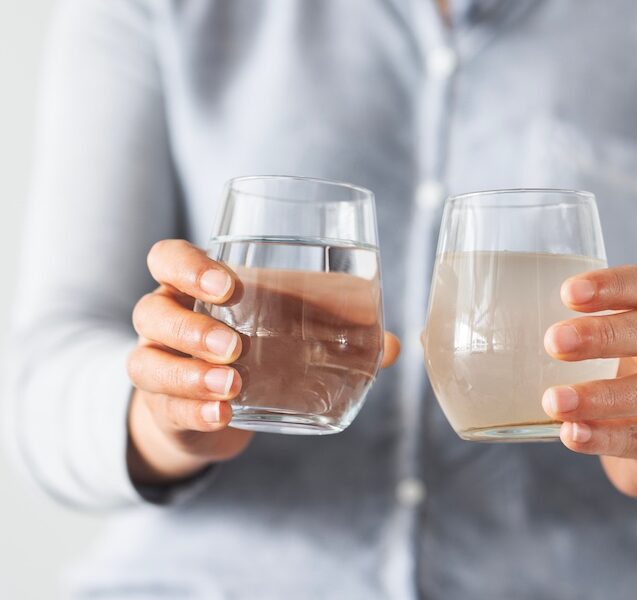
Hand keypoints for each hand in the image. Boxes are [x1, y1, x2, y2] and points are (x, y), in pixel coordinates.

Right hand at [127, 240, 399, 485]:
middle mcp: (167, 321)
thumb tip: (393, 345)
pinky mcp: (165, 408)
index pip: (168, 259)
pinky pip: (167, 407)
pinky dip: (195, 412)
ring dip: (190, 373)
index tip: (229, 285)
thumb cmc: (254, 349)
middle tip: (235, 345)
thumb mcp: (288, 332)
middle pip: (152, 311)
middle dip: (192, 326)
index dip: (188, 267)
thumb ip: (339, 334)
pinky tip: (222, 415)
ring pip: (148, 361)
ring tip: (232, 385)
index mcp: (194, 288)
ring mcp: (158, 365)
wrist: (212, 405)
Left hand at [542, 265, 636, 512]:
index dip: (612, 285)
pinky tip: (571, 434)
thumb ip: (554, 335)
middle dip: (603, 335)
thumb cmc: (619, 382)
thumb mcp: (602, 351)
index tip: (567, 291)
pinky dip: (605, 438)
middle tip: (553, 342)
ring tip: (553, 401)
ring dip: (600, 395)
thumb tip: (454, 326)